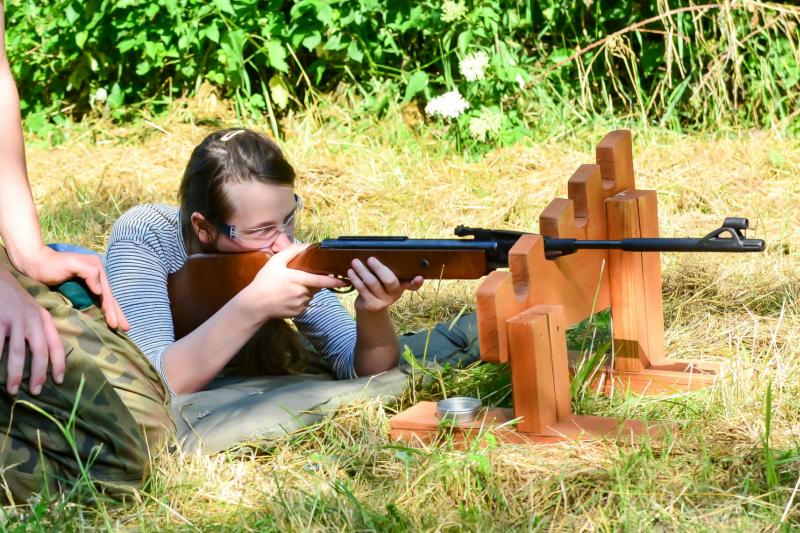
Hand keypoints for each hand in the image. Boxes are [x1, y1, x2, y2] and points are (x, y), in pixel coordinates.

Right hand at [0, 273, 63, 394]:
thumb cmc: (15, 299)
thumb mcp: (33, 312)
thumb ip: (39, 331)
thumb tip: (43, 358)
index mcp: (45, 319)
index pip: (56, 344)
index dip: (59, 363)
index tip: (59, 381)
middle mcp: (33, 320)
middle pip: (40, 351)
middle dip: (38, 373)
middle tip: (35, 391)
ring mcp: (15, 319)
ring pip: (17, 351)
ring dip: (15, 373)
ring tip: (12, 390)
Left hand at [17, 246, 128, 330]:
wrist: (33, 262)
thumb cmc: (50, 264)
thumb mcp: (70, 265)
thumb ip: (89, 273)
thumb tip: (100, 290)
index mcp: (97, 268)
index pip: (106, 293)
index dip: (111, 310)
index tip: (114, 324)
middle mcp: (97, 274)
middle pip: (109, 297)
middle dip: (117, 313)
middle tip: (126, 328)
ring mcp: (91, 281)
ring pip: (104, 299)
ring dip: (113, 312)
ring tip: (120, 325)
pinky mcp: (82, 286)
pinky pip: (95, 300)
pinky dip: (102, 309)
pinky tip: (105, 317)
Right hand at [246, 244, 348, 318]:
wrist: (255, 305)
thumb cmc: (264, 282)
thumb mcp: (275, 262)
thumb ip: (291, 251)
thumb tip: (307, 245)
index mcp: (298, 280)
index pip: (322, 281)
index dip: (335, 281)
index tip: (346, 281)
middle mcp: (302, 293)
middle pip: (315, 286)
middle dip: (312, 282)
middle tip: (297, 279)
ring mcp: (301, 304)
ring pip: (310, 295)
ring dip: (305, 290)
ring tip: (288, 288)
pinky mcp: (298, 312)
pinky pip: (304, 304)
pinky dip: (300, 299)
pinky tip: (287, 297)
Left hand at [348, 257, 422, 312]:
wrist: (370, 309)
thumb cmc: (378, 288)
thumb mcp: (386, 282)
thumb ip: (388, 271)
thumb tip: (380, 252)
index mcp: (401, 287)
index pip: (412, 285)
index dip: (416, 282)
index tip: (419, 277)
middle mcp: (395, 295)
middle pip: (389, 280)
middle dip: (379, 268)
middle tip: (370, 259)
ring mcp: (383, 301)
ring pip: (372, 283)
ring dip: (362, 271)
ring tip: (355, 262)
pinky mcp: (371, 305)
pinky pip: (362, 289)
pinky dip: (355, 279)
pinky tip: (351, 272)